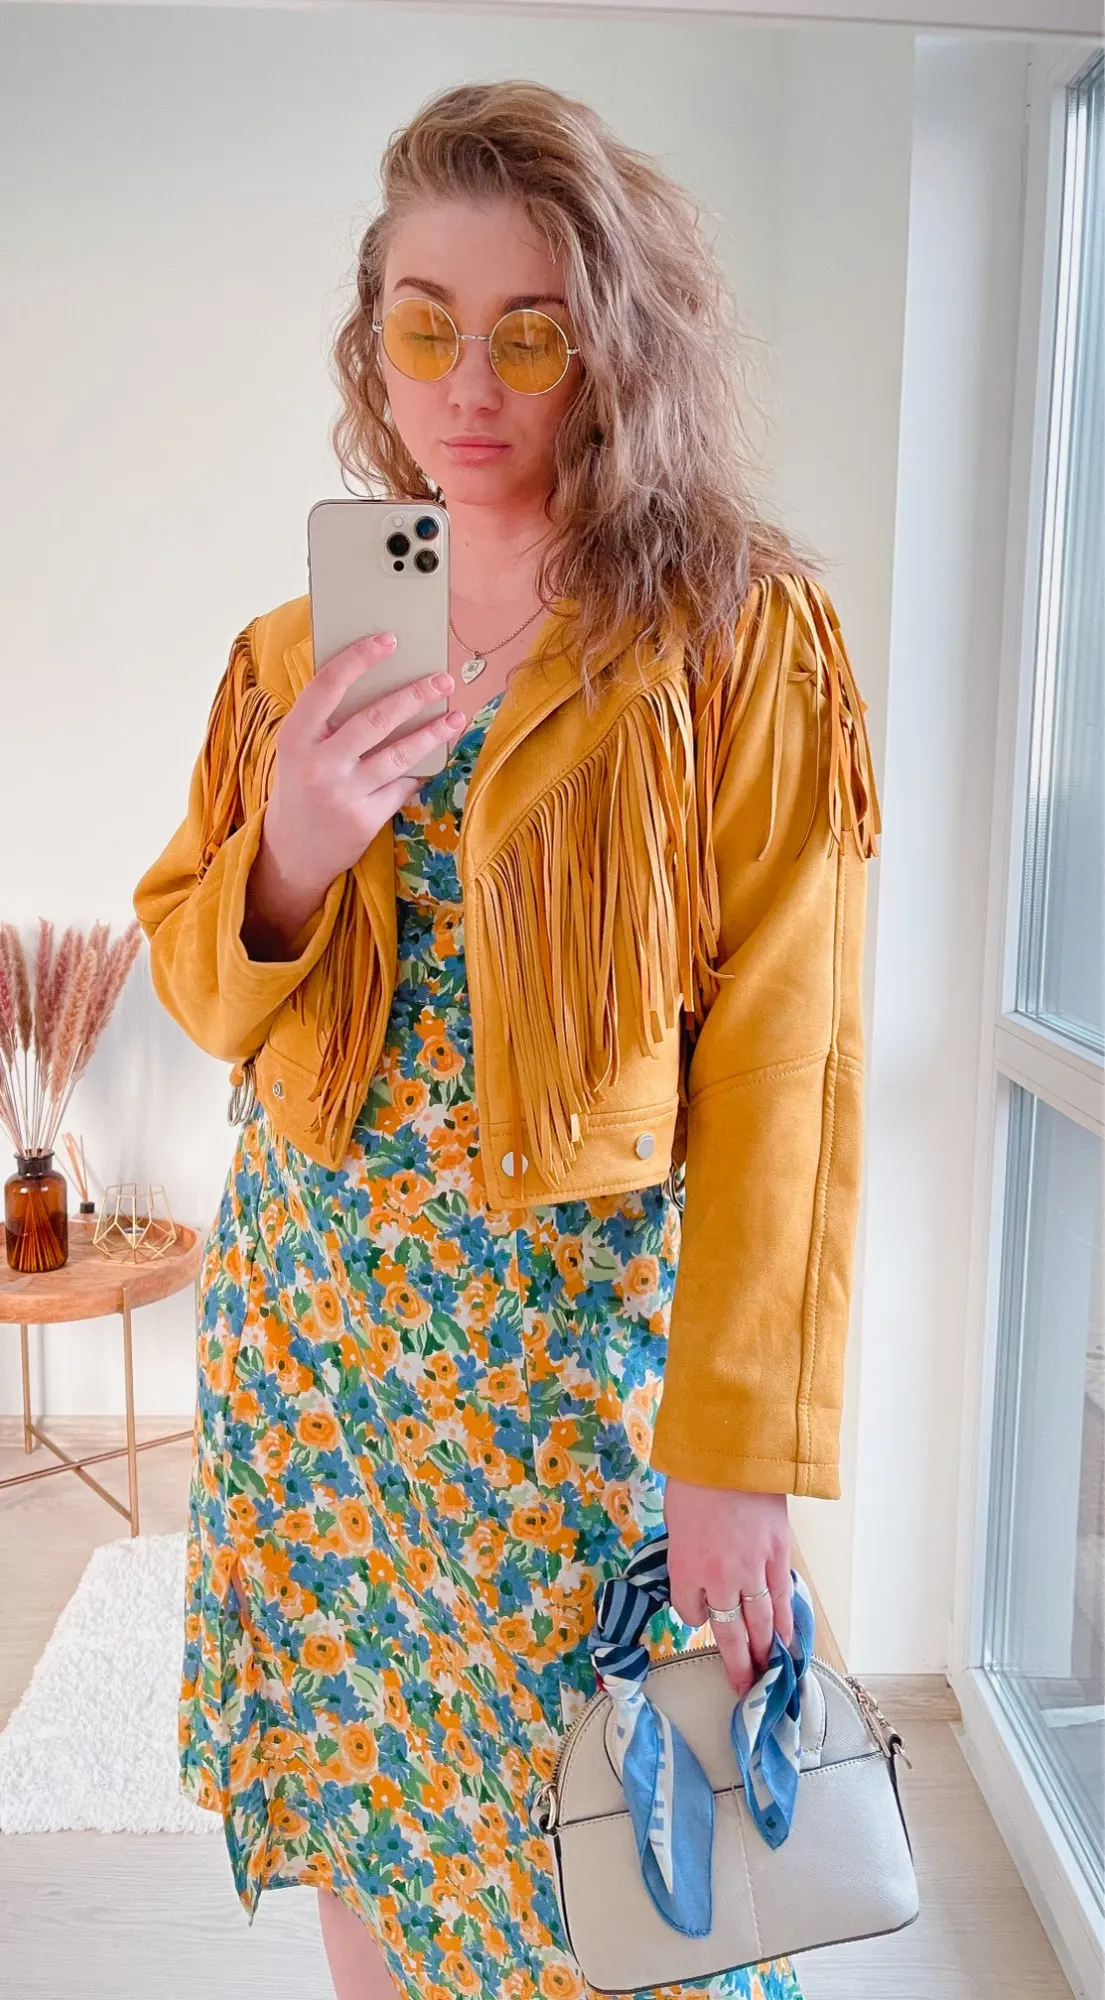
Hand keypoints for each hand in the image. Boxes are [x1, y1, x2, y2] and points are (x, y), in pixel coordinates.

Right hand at [263, 633, 466, 894]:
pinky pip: (402, 786)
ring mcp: (342, 794)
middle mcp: (317, 764)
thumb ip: (327, 722)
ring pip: (399, 755)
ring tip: (455, 716)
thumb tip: (382, 681)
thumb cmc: (300, 787)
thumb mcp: (299, 751)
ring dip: (432, 732)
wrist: (291, 853)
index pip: (327, 686)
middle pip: (375, 719)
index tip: (389, 639)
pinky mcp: (364, 820)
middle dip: (415, 695)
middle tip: (443, 679)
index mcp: (294, 737)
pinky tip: (435, 756)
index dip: (359, 659)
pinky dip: (419, 771)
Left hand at [663, 1478, 794, 1699]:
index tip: (699, 1611)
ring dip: (765, 1652)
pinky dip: (786, 1623)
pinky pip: (782, 1600)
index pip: (688, 1612)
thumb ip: (687, 1552)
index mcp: (685, 1568)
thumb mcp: (676, 1519)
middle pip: (729, 1633)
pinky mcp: (778, 1557)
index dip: (693, 1614)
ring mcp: (752, 1570)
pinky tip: (789, 1642)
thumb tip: (699, 1569)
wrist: (732, 1451)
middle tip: (745, 1689)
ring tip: (769, 1675)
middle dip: (737, 1664)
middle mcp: (718, 1578)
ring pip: (760, 1623)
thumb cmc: (695, 1478)